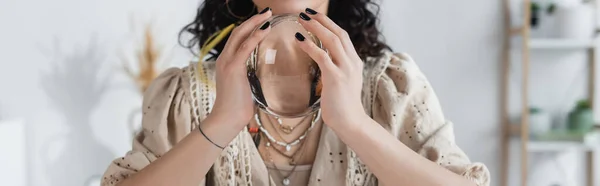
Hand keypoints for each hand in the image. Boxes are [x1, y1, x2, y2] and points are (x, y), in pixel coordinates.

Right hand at [209, 8, 271, 126]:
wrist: (227, 119)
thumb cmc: (238, 107)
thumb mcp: (246, 86)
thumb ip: (251, 76)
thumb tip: (264, 74)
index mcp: (227, 62)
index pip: (238, 38)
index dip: (250, 27)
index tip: (264, 20)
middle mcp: (225, 58)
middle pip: (238, 32)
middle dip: (254, 20)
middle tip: (269, 12)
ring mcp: (227, 62)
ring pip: (240, 35)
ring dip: (256, 23)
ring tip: (269, 15)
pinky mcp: (232, 68)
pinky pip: (245, 47)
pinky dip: (256, 36)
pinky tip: (266, 29)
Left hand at [296, 10, 368, 127]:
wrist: (351, 123)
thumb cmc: (342, 107)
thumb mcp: (343, 84)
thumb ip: (336, 71)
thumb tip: (324, 64)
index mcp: (354, 62)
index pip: (343, 36)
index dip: (329, 24)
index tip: (315, 17)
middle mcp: (352, 62)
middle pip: (338, 33)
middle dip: (322, 20)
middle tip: (305, 12)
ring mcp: (345, 69)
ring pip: (332, 40)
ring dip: (315, 27)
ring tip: (301, 20)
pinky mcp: (336, 78)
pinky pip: (322, 56)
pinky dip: (310, 45)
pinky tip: (299, 39)